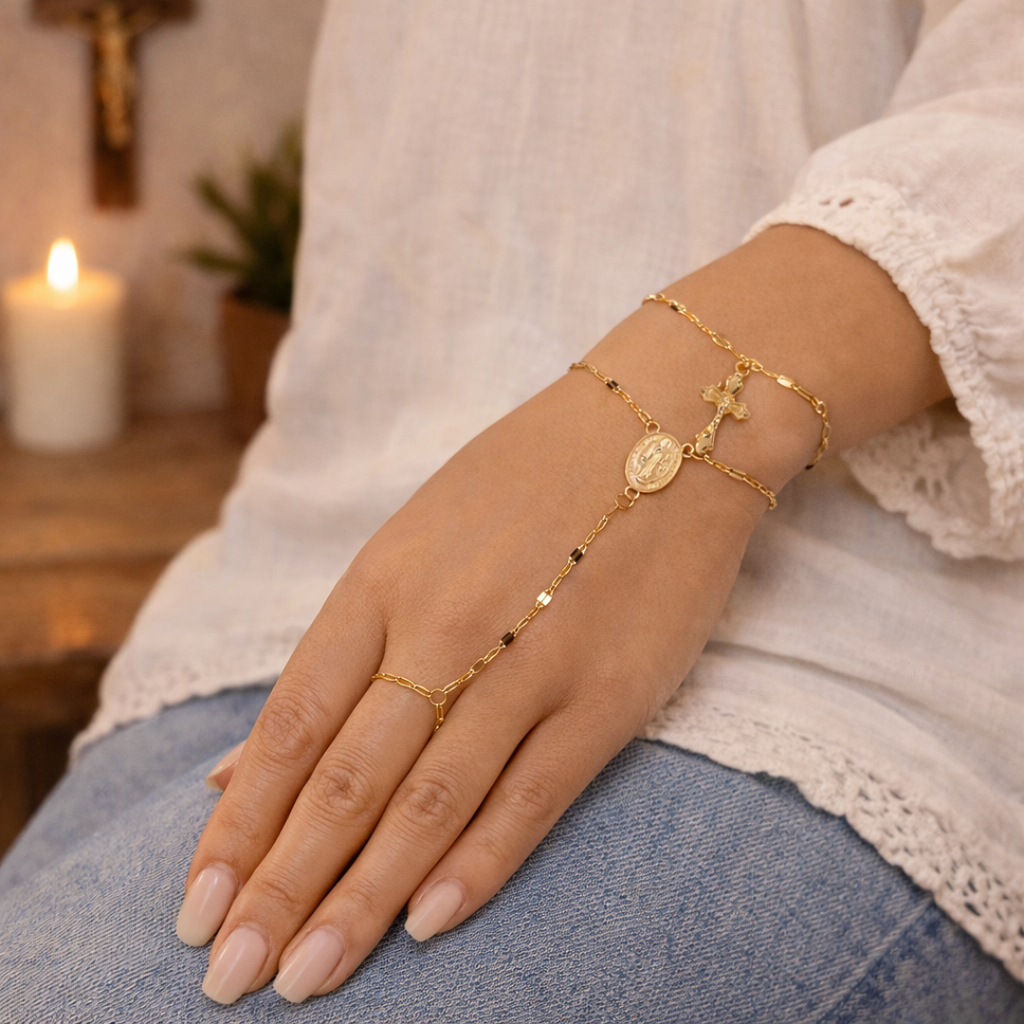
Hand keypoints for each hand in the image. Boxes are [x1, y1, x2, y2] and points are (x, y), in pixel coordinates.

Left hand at [174, 227, 947, 1004]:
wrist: (670, 423)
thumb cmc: (528, 482)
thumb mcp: (412, 543)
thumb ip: (336, 657)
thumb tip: (239, 759)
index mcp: (384, 583)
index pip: (292, 724)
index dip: (240, 822)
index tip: (197, 901)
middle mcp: (445, 625)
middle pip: (347, 779)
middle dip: (282, 885)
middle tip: (230, 977)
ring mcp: (531, 661)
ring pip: (430, 802)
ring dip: (361, 899)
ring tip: (306, 980)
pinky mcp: (610, 692)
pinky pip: (532, 795)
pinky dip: (478, 865)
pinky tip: (428, 927)